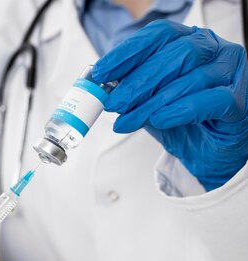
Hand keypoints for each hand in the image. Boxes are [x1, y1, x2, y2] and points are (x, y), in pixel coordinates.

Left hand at [92, 20, 247, 190]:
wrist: (209, 152)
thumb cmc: (181, 120)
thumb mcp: (149, 102)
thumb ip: (131, 91)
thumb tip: (103, 87)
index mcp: (191, 41)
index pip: (159, 35)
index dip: (128, 52)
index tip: (101, 72)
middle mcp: (214, 50)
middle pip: (175, 55)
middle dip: (138, 81)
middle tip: (114, 103)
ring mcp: (231, 73)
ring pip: (190, 79)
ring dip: (152, 102)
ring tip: (128, 120)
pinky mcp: (240, 100)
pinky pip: (210, 100)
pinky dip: (180, 110)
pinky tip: (159, 120)